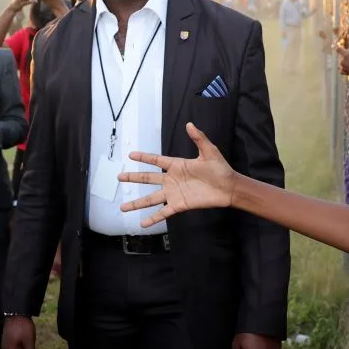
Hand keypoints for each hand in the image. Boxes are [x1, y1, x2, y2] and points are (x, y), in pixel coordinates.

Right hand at [118, 123, 235, 226]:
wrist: (229, 188)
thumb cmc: (220, 169)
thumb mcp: (209, 151)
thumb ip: (198, 138)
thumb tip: (189, 124)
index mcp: (177, 166)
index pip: (156, 160)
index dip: (144, 157)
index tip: (131, 155)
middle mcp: (172, 180)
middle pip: (148, 179)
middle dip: (133, 178)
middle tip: (119, 177)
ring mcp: (174, 194)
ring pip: (150, 199)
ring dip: (136, 203)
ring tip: (123, 208)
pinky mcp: (179, 205)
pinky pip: (162, 213)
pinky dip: (152, 218)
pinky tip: (142, 224)